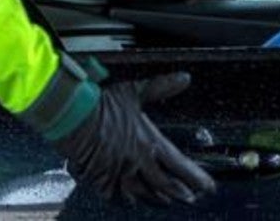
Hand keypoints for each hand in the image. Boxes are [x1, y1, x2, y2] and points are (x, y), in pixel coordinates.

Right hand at [53, 72, 215, 205]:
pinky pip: (118, 197)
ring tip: (166, 201)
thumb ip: (161, 86)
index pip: (180, 166)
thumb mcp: (133, 91)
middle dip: (182, 194)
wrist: (71, 116)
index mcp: (149, 142)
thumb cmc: (100, 104)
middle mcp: (138, 162)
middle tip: (191, 198)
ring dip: (158, 200)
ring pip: (145, 195)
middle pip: (167, 186)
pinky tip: (131, 199)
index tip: (208, 186)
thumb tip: (183, 78)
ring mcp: (120, 174)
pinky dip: (127, 200)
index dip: (197, 178)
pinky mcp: (101, 180)